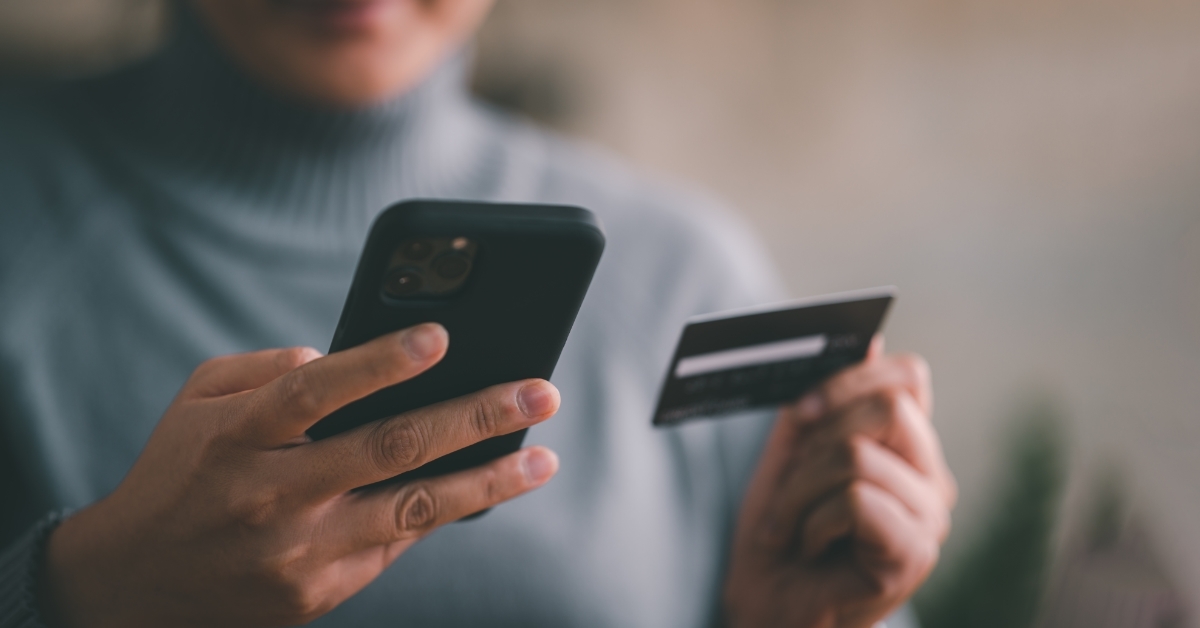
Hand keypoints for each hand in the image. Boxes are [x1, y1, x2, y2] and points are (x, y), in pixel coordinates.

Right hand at [40, 323, 560, 627]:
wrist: (135, 586)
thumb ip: (264, 371)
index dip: (379, 362)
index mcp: (238, 436)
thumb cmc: (181, 474)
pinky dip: (444, 513)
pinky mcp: (319, 591)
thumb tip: (333, 355)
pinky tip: (488, 488)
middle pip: (388, 446)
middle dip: (475, 416)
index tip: (441, 336)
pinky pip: (396, 543)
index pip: (315, 392)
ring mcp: (299, 550)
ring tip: (544, 458)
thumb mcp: (198, 403)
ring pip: (414, 509)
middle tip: (540, 392)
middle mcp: (272, 494)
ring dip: (488, 481)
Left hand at [723, 338, 956, 627]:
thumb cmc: (781, 533)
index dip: (851, 378)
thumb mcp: (791, 455)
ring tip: (787, 524)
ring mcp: (930, 519)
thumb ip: (822, 401)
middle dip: (818, 433)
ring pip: (857, 453)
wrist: (767, 607)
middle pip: (889, 405)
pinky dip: (812, 521)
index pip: (908, 376)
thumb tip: (868, 339)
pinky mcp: (915, 554)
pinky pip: (856, 498)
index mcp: (908, 448)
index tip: (801, 409)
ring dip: (799, 489)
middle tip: (787, 475)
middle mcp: (931, 479)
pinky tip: (809, 547)